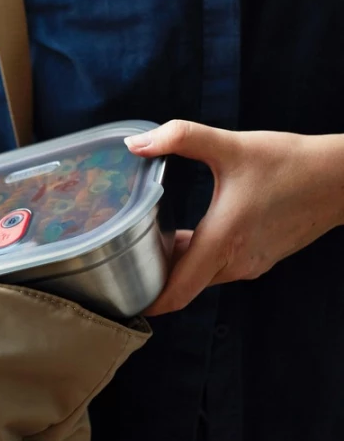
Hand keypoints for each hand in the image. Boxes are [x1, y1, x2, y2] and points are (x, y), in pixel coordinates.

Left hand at [126, 120, 343, 315]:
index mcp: (222, 242)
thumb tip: (135, 144)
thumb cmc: (290, 163)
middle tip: (119, 263)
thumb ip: (180, 138)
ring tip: (143, 247)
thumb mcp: (231, 145)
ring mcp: (250, 264)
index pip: (177, 292)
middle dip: (151, 279)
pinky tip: (182, 237)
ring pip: (201, 276)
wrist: (341, 178)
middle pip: (183, 284)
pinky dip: (197, 259)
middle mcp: (235, 263)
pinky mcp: (260, 258)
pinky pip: (218, 268)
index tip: (120, 300)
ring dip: (176, 267)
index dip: (147, 301)